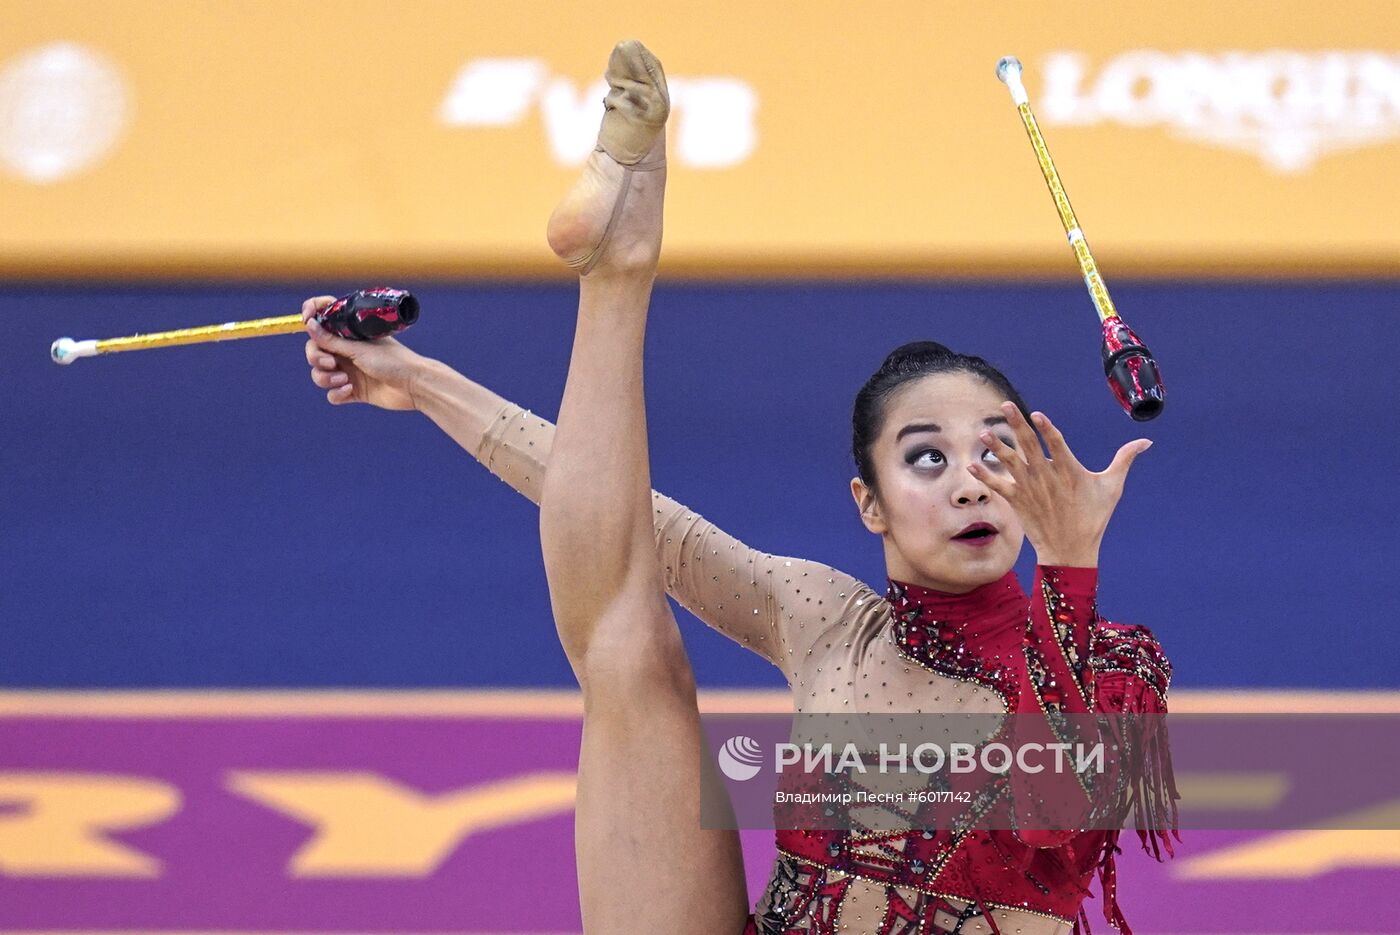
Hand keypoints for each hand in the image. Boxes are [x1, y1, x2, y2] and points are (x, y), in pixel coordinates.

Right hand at [302, 295, 425, 410]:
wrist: (414, 387)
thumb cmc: (392, 361)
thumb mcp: (359, 349)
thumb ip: (332, 340)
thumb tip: (309, 324)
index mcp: (349, 335)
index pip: (322, 321)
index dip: (311, 318)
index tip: (307, 320)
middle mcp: (347, 351)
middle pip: (315, 352)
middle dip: (316, 358)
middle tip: (331, 363)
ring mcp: (349, 371)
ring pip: (320, 375)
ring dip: (326, 378)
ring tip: (344, 380)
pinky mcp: (354, 391)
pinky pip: (332, 394)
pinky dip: (337, 394)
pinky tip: (350, 391)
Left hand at [967, 401, 1152, 566]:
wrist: (1071, 551)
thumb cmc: (1094, 517)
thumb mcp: (1112, 487)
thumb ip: (1125, 459)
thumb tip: (1147, 441)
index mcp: (1070, 472)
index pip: (1057, 445)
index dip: (1046, 429)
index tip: (1036, 414)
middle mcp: (1048, 478)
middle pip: (1030, 446)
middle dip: (1017, 425)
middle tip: (1005, 406)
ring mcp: (1031, 490)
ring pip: (1011, 463)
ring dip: (997, 447)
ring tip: (984, 432)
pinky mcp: (1018, 501)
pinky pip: (999, 486)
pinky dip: (985, 476)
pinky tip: (971, 464)